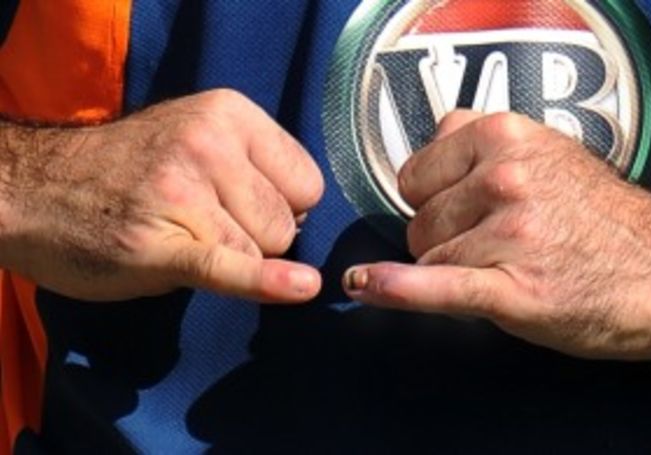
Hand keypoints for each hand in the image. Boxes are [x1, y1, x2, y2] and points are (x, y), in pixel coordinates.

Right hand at [0, 89, 323, 301]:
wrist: (35, 191)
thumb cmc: (128, 169)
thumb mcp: (194, 134)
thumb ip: (252, 163)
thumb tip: (304, 216)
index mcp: (228, 112)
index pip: (306, 181)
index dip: (284, 205)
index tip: (245, 206)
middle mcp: (209, 144)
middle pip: (286, 223)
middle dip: (256, 236)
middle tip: (199, 222)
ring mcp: (183, 193)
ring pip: (261, 253)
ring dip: (231, 259)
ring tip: (178, 236)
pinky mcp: (162, 246)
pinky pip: (231, 267)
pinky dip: (265, 283)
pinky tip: (300, 289)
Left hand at [344, 111, 650, 358]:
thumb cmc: (600, 217)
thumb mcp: (547, 149)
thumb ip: (481, 136)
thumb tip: (431, 137)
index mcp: (504, 137)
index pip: (415, 174)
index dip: (432, 199)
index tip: (459, 210)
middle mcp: (503, 178)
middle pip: (418, 219)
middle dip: (444, 238)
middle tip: (498, 244)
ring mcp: (506, 234)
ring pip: (428, 258)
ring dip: (455, 270)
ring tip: (510, 266)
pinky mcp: (510, 289)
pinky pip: (437, 286)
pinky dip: (397, 290)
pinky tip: (364, 286)